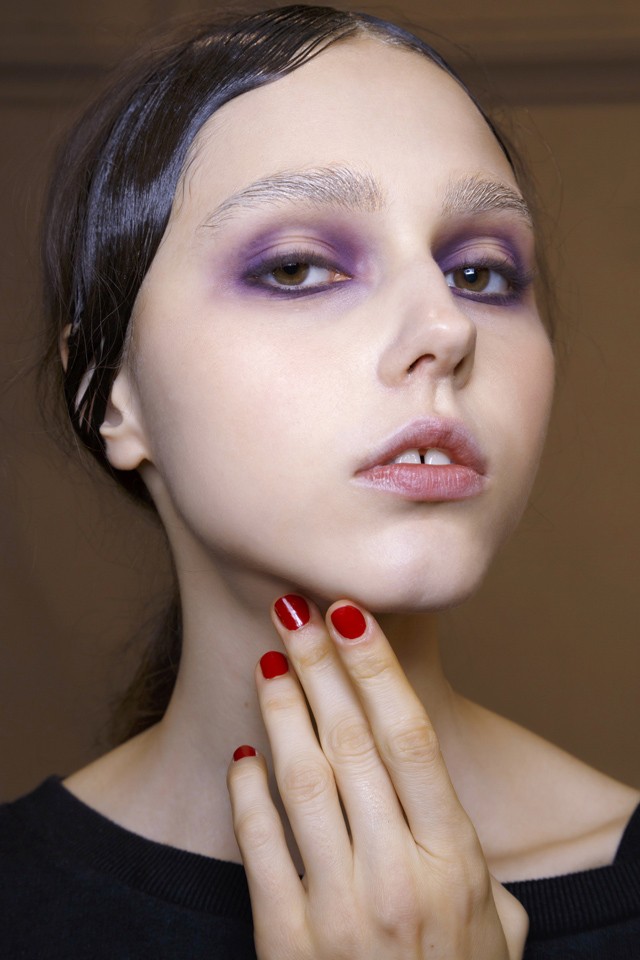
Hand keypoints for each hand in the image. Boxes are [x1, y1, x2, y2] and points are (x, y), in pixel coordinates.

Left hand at [227, 596, 527, 958]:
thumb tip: (452, 819)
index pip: (409, 740)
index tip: (352, 615)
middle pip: (350, 744)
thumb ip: (479, 866)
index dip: (377, 670)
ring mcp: (341, 910)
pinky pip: (260, 848)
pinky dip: (247, 794)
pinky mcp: (289, 943)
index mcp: (454, 861)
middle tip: (296, 611)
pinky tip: (244, 754)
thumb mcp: (497, 928)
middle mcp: (398, 876)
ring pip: (303, 781)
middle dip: (320, 667)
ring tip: (270, 662)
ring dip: (282, 712)